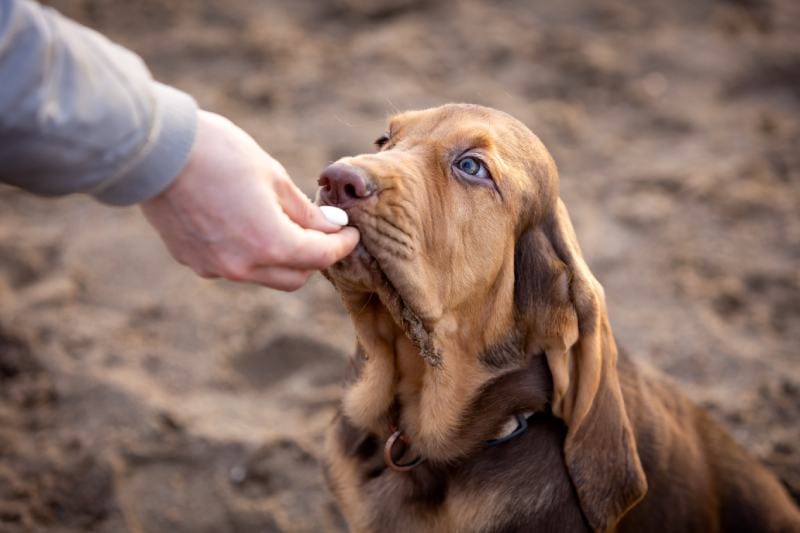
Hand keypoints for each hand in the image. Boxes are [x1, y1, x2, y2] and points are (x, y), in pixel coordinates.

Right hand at [140, 111, 358, 290]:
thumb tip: (330, 227)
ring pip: (264, 275)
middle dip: (314, 257)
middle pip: (296, 277)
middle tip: (320, 229)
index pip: (321, 257)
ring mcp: (215, 268)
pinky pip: (234, 266)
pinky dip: (249, 252)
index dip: (342, 245)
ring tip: (279, 221)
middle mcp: (244, 266)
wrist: (152, 150)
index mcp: (270, 243)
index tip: (350, 232)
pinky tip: (243, 223)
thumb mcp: (272, 175)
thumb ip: (304, 210)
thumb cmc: (217, 153)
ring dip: (281, 256)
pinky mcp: (192, 262)